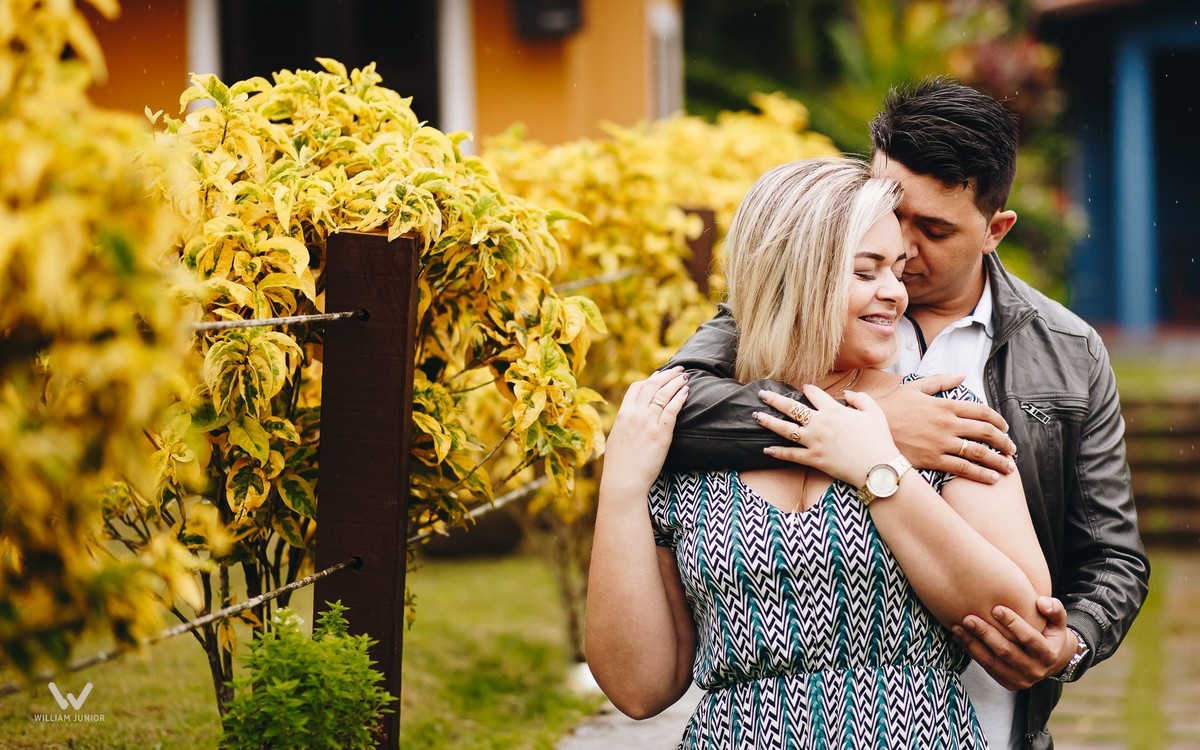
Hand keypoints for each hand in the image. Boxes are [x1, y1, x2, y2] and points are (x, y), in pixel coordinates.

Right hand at [602, 367, 688, 492]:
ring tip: (685, 378)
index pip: (636, 388)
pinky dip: (679, 398)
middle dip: (667, 375)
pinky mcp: (661, 434)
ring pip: (663, 394)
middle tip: (679, 370)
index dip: (650, 379)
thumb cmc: (619, 464)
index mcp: (623, 415)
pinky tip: (686, 392)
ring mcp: (648, 423)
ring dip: (676, 383)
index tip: (660, 377)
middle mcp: (635, 415)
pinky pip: (672, 409)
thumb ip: (625, 424)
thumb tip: (630, 419)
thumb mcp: (617, 438)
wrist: (623, 481)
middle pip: (652, 386)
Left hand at [753, 386, 897, 485]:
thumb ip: (860, 398)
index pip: (814, 394)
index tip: (803, 388)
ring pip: (785, 429)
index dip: (808, 389)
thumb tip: (847, 393)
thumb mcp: (874, 412)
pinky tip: (766, 449)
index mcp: (833, 410)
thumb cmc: (878, 439)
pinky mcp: (813, 459)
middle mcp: (820, 423)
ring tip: (756, 416)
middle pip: (791, 408)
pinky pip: (791, 455)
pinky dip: (778, 452)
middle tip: (762, 394)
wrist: (877, 467)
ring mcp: (814, 441)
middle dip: (774, 399)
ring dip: (769, 422)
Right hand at [877, 373, 1016, 483]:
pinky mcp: (933, 460)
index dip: (998, 421)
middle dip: (1004, 442)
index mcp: (944, 405)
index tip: (1005, 428)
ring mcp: (941, 443)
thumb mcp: (913, 388)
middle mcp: (947, 424)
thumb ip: (940, 381)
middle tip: (1012, 450)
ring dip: (998, 461)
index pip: (982, 411)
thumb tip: (962, 374)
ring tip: (1008, 468)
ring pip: (979, 453)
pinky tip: (991, 479)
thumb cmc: (889, 408)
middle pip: (987, 432)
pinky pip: (963, 469)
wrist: (867, 429)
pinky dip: (981, 475)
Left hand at [950, 596, 1073, 689]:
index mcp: (1049, 654)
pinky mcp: (1008, 683)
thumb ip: (1054, 609)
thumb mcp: (1059, 622)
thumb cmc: (1052, 634)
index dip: (1013, 623)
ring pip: (992, 661)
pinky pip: (986, 667)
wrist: (1054, 661)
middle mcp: (1035, 670)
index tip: (996, 608)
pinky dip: (972, 652)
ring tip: (958, 627)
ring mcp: (1020, 679)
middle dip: (986, 633)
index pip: (1028, 638)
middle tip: (969, 618)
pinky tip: (960, 637)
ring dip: (973, 644)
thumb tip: (1041, 603)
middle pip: (1006, 651)